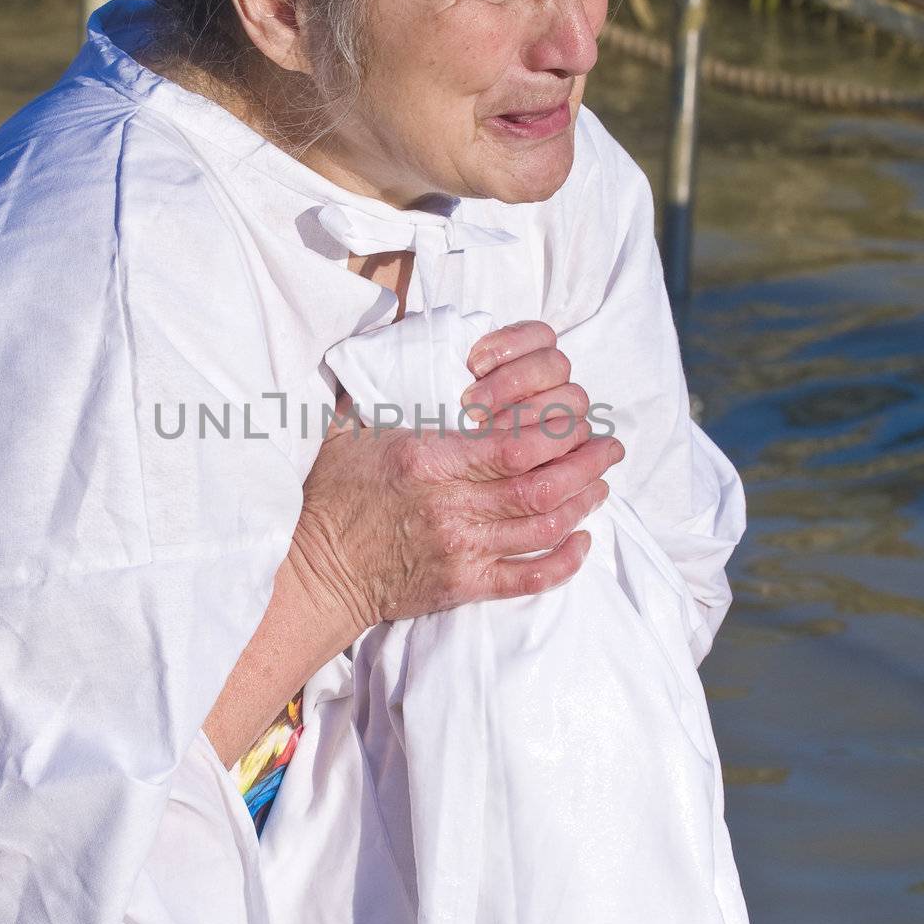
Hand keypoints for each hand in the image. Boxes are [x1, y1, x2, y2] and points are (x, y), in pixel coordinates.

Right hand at [288, 319, 623, 641]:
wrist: (313, 568)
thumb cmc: (333, 493)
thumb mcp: (351, 429)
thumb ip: (385, 387)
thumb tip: (405, 336)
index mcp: (428, 459)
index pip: (515, 442)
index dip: (560, 430)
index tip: (578, 417)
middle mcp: (451, 505)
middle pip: (542, 485)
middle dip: (587, 464)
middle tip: (610, 448)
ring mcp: (461, 550)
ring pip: (544, 527)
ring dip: (583, 504)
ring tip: (601, 484)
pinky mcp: (463, 586)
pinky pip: (529, 578)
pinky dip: (565, 561)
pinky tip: (581, 541)